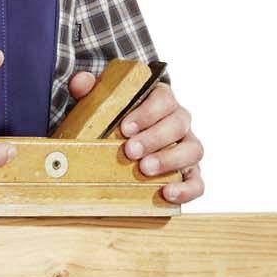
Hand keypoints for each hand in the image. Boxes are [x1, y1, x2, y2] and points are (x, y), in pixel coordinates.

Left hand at [66, 69, 204, 203]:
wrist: (124, 143)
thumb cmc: (116, 120)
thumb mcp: (101, 102)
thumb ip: (91, 88)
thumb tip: (79, 82)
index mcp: (162, 100)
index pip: (164, 99)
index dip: (147, 113)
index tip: (125, 128)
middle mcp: (179, 122)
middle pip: (178, 124)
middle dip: (154, 138)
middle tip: (130, 151)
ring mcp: (187, 148)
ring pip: (193, 149)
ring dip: (169, 160)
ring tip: (145, 169)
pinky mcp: (190, 174)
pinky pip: (197, 182)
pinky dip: (186, 189)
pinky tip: (167, 194)